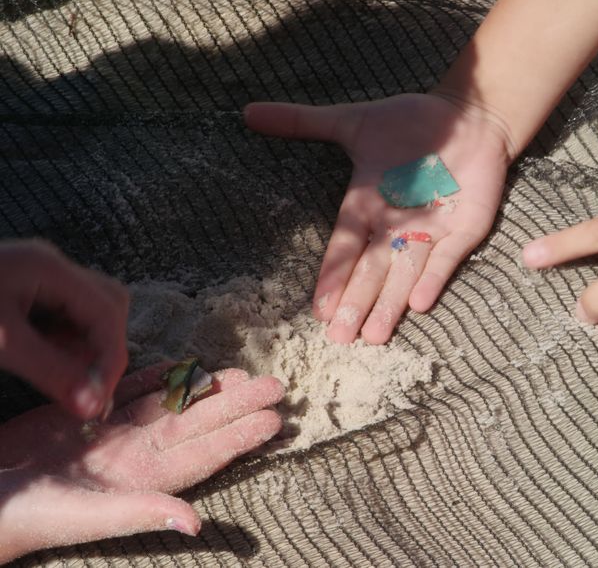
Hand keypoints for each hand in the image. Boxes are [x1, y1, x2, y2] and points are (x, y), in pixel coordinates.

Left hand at [0, 240, 128, 418]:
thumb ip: (50, 373)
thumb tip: (93, 407)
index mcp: (49, 267)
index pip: (107, 311)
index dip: (110, 358)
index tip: (98, 401)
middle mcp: (49, 265)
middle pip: (107, 303)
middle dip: (103, 348)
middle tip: (84, 388)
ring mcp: (34, 275)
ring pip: (85, 310)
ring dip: (83, 348)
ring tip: (60, 379)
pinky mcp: (19, 290)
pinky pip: (59, 316)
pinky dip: (61, 344)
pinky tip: (41, 365)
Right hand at [0, 363, 283, 562]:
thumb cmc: (26, 516)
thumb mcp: (85, 517)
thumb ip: (141, 513)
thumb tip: (197, 525)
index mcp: (141, 480)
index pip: (204, 455)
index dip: (240, 437)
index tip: (277, 419)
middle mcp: (133, 455)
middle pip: (197, 424)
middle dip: (236, 405)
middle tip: (277, 385)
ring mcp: (109, 435)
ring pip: (169, 405)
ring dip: (204, 389)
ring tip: (240, 374)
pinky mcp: (81, 416)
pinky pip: (128, 391)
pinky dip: (156, 377)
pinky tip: (182, 366)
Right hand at [244, 93, 512, 344]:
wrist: (468, 114)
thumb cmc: (411, 122)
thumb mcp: (354, 122)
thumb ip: (303, 122)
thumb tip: (248, 112)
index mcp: (367, 205)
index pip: (345, 248)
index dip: (334, 277)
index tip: (319, 311)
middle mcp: (396, 225)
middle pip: (373, 270)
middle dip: (357, 302)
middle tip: (341, 338)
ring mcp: (432, 229)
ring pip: (406, 273)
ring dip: (391, 303)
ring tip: (374, 335)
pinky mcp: (465, 227)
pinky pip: (448, 257)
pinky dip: (434, 278)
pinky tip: (419, 304)